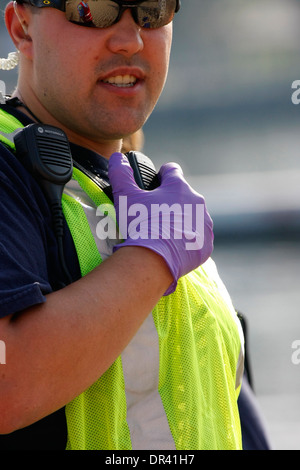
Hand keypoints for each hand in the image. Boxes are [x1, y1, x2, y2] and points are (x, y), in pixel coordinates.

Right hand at [108, 152, 213, 294]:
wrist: (154, 259)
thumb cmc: (141, 224)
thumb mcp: (126, 196)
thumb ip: (121, 174)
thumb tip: (117, 158)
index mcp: (178, 187)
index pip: (172, 170)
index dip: (161, 176)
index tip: (155, 184)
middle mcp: (196, 202)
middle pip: (183, 195)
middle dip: (170, 202)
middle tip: (153, 215)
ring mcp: (203, 223)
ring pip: (192, 216)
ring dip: (181, 221)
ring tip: (163, 233)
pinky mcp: (206, 243)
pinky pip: (198, 237)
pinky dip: (187, 240)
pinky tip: (173, 247)